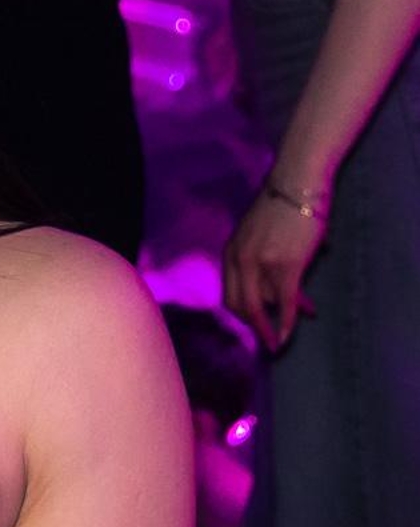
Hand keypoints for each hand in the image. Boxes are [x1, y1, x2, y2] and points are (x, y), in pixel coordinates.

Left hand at [222, 187, 324, 351]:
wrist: (297, 185)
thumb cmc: (284, 207)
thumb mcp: (260, 235)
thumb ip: (261, 258)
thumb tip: (279, 285)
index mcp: (230, 252)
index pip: (229, 294)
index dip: (243, 313)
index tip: (257, 322)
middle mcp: (239, 260)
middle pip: (240, 306)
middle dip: (255, 326)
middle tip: (269, 341)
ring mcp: (261, 264)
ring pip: (266, 304)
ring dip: (281, 318)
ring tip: (297, 322)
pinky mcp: (285, 265)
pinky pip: (284, 302)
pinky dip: (287, 321)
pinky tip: (291, 334)